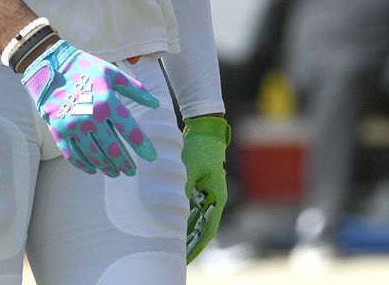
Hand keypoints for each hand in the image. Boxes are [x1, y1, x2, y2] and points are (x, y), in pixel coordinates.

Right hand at [19, 39, 159, 175]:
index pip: (130, 131)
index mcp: (107, 102)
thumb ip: (135, 89)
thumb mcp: (113, 74)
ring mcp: (73, 127)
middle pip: (112, 149)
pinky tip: (93, 169)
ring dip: (106, 167)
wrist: (51, 67)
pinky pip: (72, 155)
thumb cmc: (87, 69)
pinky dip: (83, 165)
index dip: (142, 146)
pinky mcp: (58, 132)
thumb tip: (156, 104)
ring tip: (116, 172)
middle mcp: (90, 118)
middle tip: (132, 171)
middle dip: (125, 162)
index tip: (151, 157)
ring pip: (93, 155)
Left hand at [180, 115, 231, 261]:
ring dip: (187, 232)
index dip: (197, 245)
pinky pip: (193, 208)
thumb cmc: (200, 149)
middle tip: (176, 256)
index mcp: (217, 197)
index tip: (186, 258)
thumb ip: (181, 190)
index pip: (208, 229)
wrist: (205, 130)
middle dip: (191, 243)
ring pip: (197, 219)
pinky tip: (172, 225)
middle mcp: (214, 198)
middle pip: (203, 227)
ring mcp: (208, 193)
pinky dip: (184, 218)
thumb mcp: (189, 171)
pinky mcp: (200, 187)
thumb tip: (171, 209)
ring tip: (172, 245)